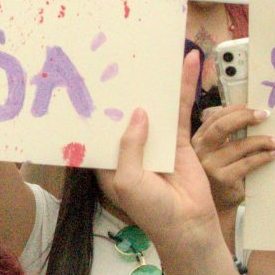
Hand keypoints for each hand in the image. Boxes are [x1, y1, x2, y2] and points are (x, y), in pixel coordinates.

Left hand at [99, 55, 223, 259]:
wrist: (187, 226)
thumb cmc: (150, 210)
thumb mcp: (128, 179)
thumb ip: (130, 146)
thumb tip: (139, 113)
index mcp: (110, 158)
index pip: (99, 126)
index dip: (94, 104)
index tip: (87, 75)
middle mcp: (131, 147)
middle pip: (126, 110)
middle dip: (124, 85)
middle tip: (121, 51)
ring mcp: (155, 141)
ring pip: (155, 105)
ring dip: (157, 80)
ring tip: (157, 48)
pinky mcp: (179, 140)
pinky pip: (181, 110)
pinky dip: (184, 87)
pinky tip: (188, 64)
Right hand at [190, 102, 274, 212]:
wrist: (218, 206)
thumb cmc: (221, 175)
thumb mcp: (217, 153)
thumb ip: (225, 135)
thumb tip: (252, 113)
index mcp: (197, 140)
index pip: (214, 117)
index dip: (235, 110)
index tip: (254, 107)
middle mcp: (199, 151)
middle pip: (222, 127)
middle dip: (246, 117)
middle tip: (266, 115)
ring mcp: (209, 166)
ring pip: (240, 145)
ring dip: (263, 140)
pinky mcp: (223, 179)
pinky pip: (248, 163)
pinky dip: (264, 157)